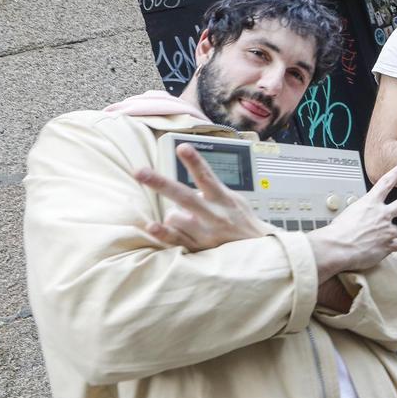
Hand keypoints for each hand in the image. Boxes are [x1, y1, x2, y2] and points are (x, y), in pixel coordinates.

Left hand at [135, 143, 267, 250]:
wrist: (257, 250)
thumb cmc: (242, 221)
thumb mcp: (233, 199)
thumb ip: (212, 191)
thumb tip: (190, 185)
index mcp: (223, 199)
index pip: (206, 176)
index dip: (194, 161)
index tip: (182, 147)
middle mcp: (213, 215)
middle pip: (183, 196)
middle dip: (160, 182)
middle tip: (139, 171)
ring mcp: (205, 232)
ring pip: (173, 216)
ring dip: (174, 215)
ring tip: (188, 219)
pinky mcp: (199, 247)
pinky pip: (174, 239)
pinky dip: (161, 232)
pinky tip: (151, 226)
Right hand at [307, 164, 396, 282]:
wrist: (336, 247)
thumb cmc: (337, 232)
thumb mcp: (346, 213)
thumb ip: (359, 214)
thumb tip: (360, 219)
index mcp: (369, 203)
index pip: (384, 184)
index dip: (395, 174)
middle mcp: (381, 214)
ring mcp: (386, 230)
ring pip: (395, 229)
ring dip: (388, 234)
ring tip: (383, 238)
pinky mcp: (387, 245)